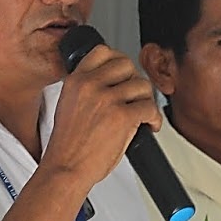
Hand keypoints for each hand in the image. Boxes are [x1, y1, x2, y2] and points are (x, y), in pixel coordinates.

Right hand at [42, 42, 161, 188]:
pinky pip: (150, 107)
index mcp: (76, 81)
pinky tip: (149, 126)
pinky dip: (154, 119)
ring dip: (146, 101)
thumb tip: (115, 84)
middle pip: (127, 65)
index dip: (119, 62)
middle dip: (135, 82)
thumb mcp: (69, 106)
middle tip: (135, 98)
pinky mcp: (122, 116)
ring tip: (142, 115)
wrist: (65, 169)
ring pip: (143, 85)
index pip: (102, 51)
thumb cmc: (68, 146)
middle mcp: (90, 85)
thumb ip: (88, 90)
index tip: (124, 75)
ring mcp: (106, 99)